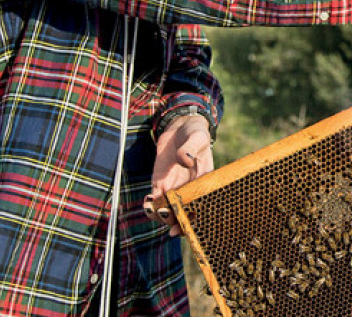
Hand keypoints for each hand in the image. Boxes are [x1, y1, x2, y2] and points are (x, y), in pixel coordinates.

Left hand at [144, 114, 213, 235]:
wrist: (180, 127)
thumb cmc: (195, 133)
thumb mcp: (197, 137)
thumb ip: (191, 148)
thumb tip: (185, 159)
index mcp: (204, 182)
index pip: (201, 206)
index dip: (194, 219)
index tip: (184, 225)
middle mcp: (190, 189)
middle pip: (184, 213)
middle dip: (174, 220)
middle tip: (164, 214)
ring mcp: (175, 187)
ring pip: (168, 210)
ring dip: (160, 215)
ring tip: (152, 208)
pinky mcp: (161, 182)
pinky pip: (155, 199)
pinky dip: (150, 205)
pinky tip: (147, 201)